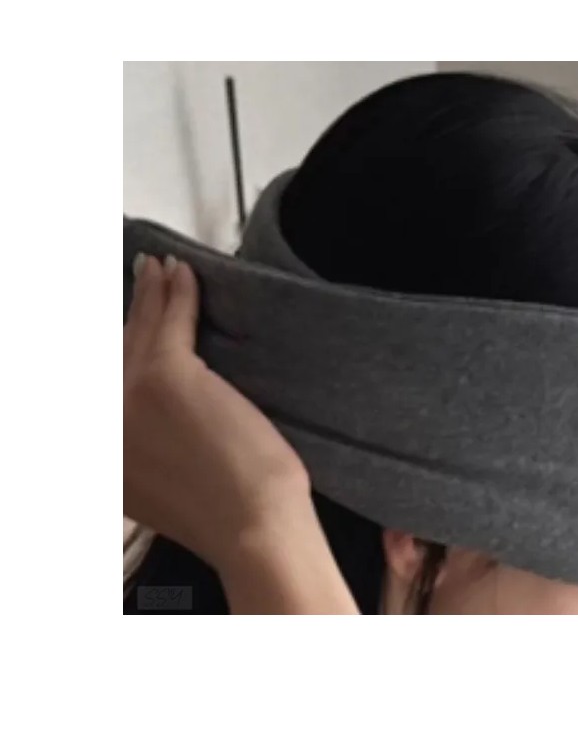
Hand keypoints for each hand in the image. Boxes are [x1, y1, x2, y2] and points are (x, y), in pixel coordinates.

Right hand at [123, 254, 309, 573]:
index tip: (131, 320)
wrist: (253, 527)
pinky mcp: (166, 377)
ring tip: (163, 269)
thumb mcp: (173, 488)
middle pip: (120, 351)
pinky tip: (184, 275)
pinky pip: (171, 321)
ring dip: (155, 292)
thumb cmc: (233, 513)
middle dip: (134, 310)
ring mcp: (129, 399)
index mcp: (107, 456)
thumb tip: (165, 419)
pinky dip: (178, 293)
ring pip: (143, 332)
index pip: (112, 385)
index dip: (122, 345)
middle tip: (144, 277)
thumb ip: (151, 453)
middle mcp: (105, 425)